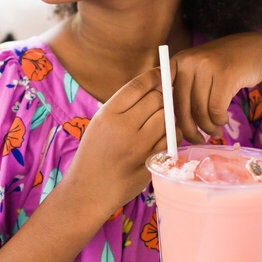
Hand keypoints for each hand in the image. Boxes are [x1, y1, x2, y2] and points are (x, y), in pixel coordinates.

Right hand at [60, 67, 176, 218]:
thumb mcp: (99, 124)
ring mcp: (139, 146)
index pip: (137, 85)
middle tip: (167, 93)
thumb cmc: (94, 154)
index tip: (164, 71)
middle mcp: (124, 128)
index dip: (155, 75)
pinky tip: (163, 135)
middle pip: (157, 99)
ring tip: (163, 116)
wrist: (89, 190)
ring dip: (170, 114)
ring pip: (168, 118)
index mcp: (107, 114)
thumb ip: (122, 106)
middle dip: (165, 94)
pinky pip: (171, 139)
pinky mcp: (151, 161)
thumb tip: (153, 86)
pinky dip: (172, 133)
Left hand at [170, 32, 261, 142]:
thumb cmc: (223, 67)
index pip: (163, 94)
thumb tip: (168, 124)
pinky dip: (219, 120)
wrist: (257, 49)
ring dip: (208, 127)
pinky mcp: (226, 74)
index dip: (167, 117)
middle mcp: (188, 61)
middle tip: (198, 140)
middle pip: (181, 106)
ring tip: (214, 131)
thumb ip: (182, 89)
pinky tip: (223, 120)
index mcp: (178, 62)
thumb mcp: (198, 70)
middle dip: (189, 130)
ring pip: (200, 110)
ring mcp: (207, 66)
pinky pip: (216, 109)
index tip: (174, 134)